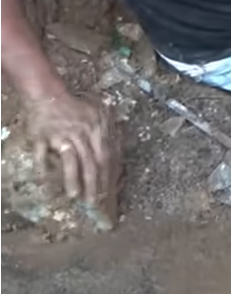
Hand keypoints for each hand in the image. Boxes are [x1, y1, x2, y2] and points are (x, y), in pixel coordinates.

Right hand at [25, 90, 113, 204]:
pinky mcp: (43, 136)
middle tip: (94, 203)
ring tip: (75, 196)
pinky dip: (44, 167)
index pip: (106, 157)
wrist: (49, 95)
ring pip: (70, 160)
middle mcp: (83, 133)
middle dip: (94, 184)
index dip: (108, 176)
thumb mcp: (99, 114)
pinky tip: (44, 180)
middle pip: (91, 162)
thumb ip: (109, 132)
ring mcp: (62, 135)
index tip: (109, 194)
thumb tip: (121, 153)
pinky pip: (43, 154)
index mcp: (98, 129)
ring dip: (72, 179)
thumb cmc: (75, 107)